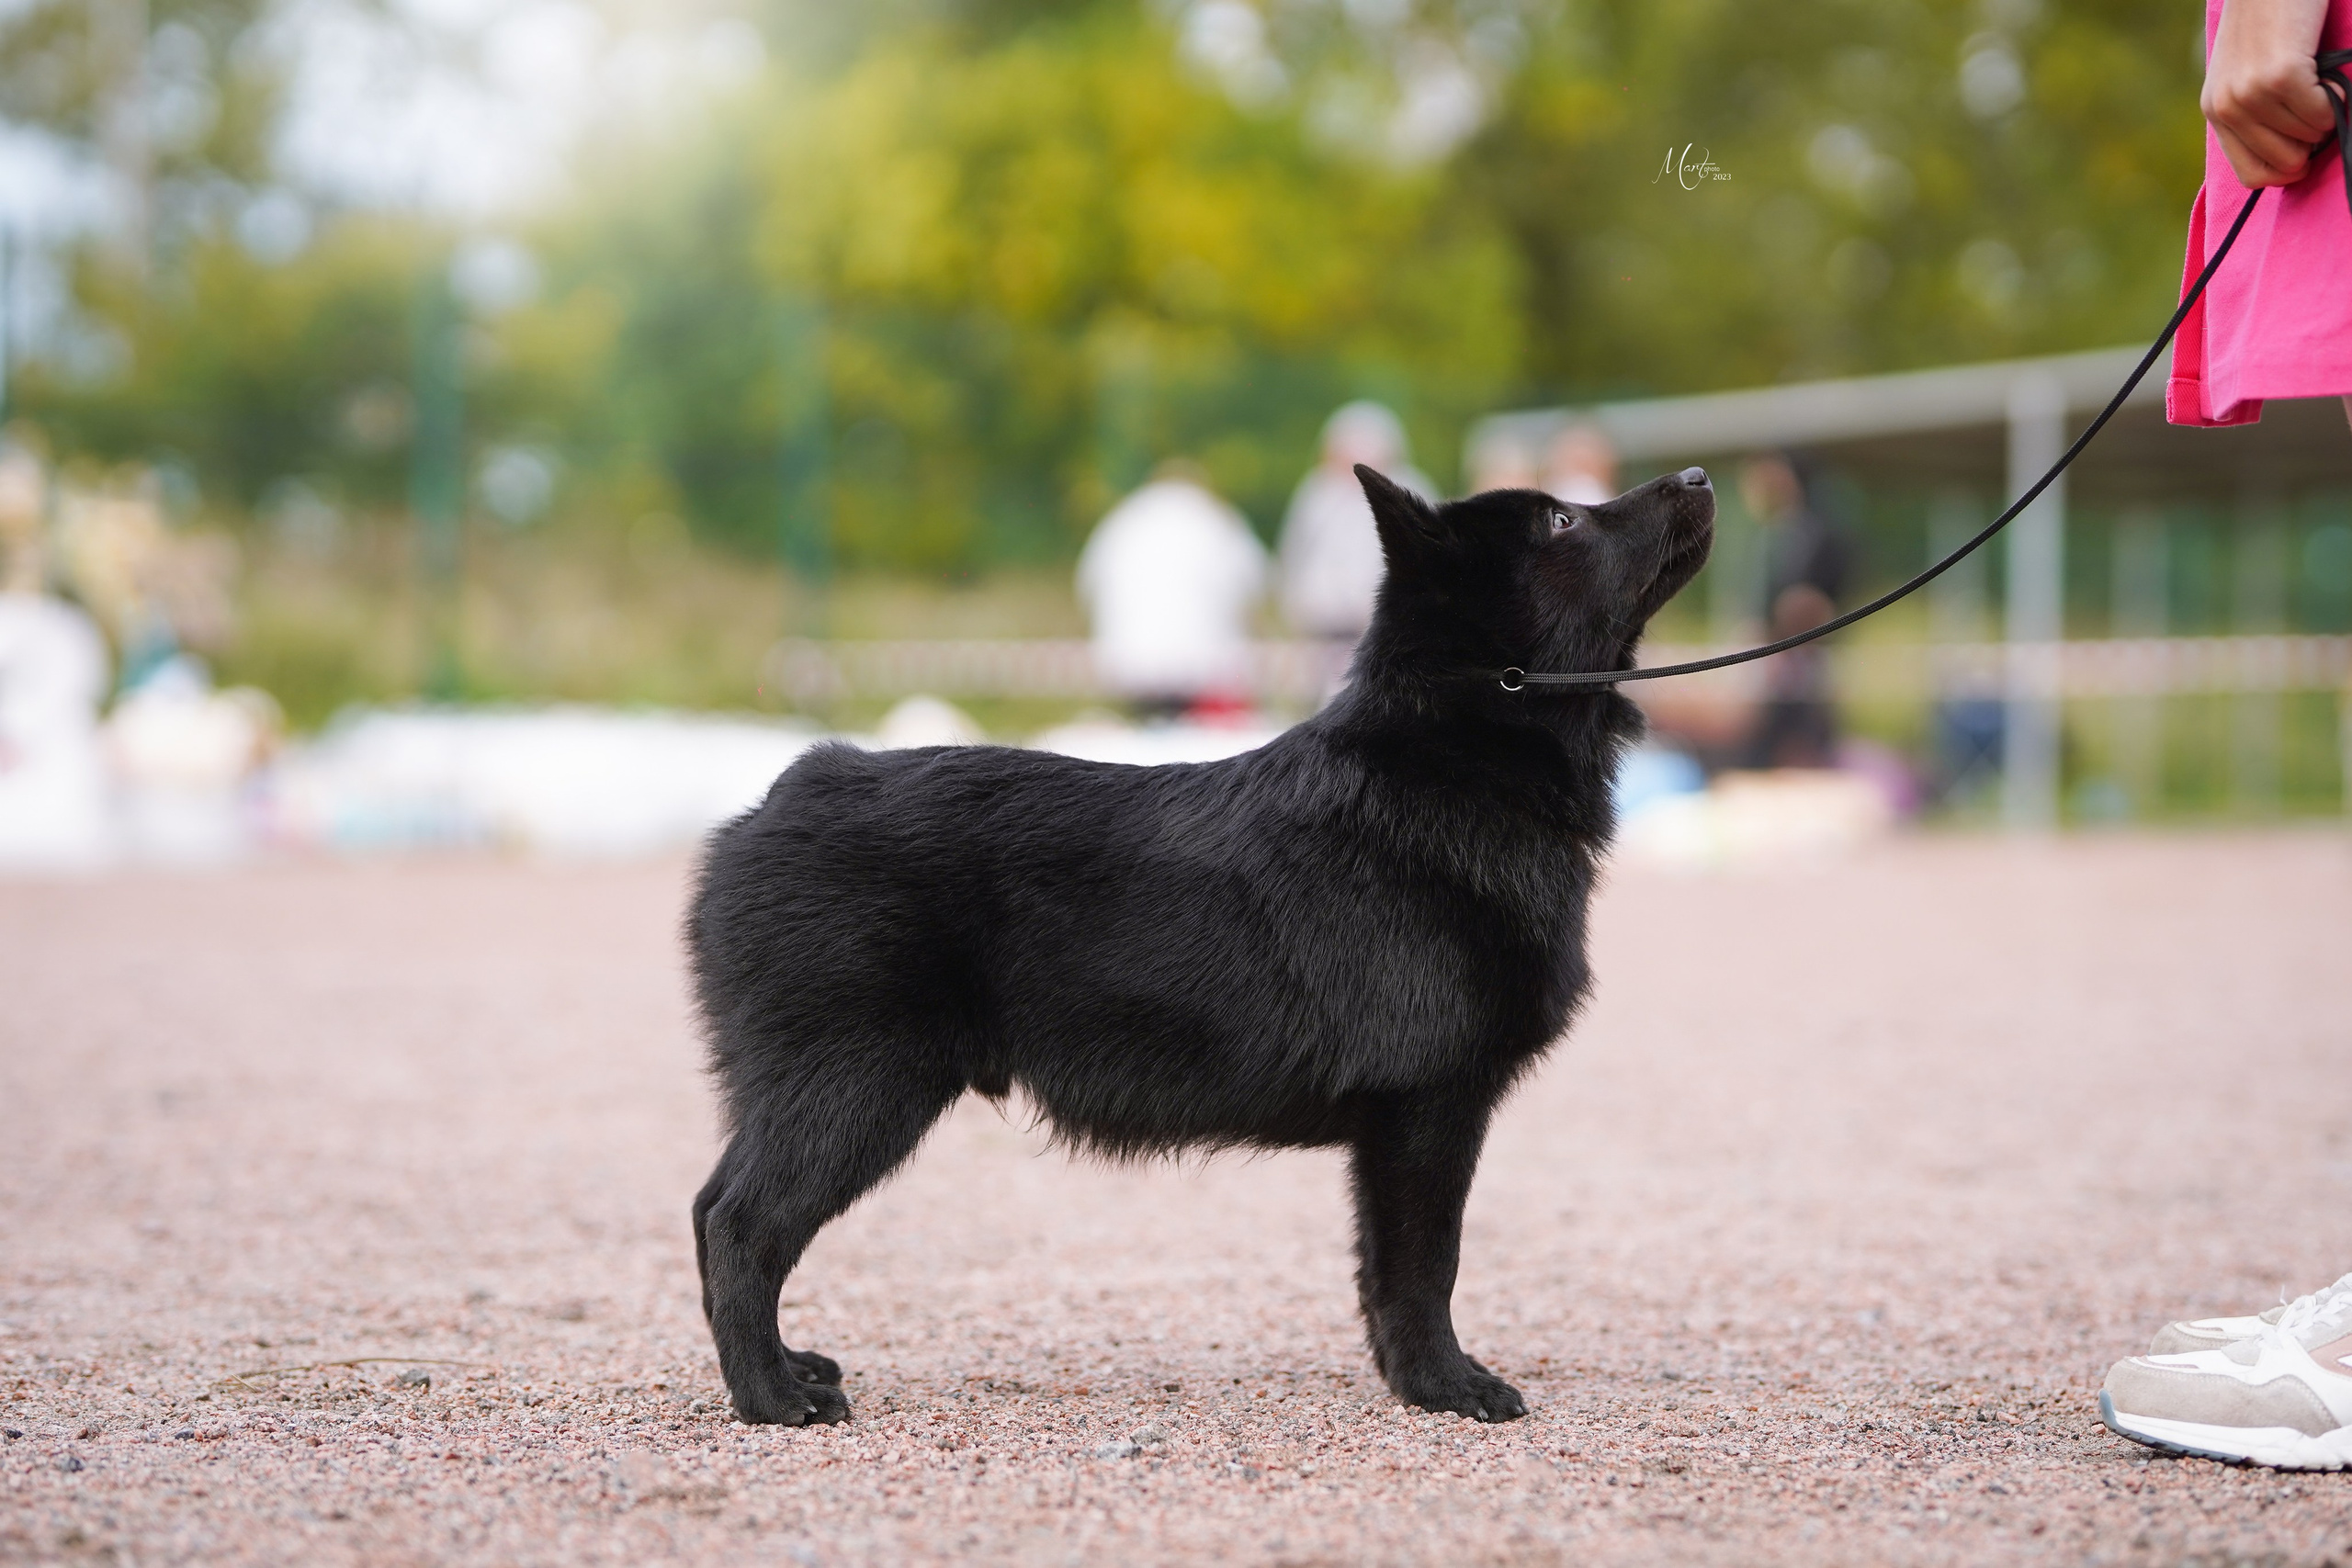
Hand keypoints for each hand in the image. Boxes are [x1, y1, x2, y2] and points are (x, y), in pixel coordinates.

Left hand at [2203, 0, 2334, 186]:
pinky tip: (2328, 77)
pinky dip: (2335, 100)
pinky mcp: (2281, 76)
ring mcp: (2252, 93)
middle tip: (2317, 110)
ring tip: (2319, 83)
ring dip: (2325, 114)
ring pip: (2307, 137)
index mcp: (2216, 111)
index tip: (2306, 156)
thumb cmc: (2268, 22)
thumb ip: (2253, 111)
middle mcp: (2228, 107)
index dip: (2286, 172)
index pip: (2252, 175)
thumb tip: (2291, 154)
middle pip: (2284, 163)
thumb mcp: (2244, 72)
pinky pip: (2322, 114)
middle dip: (2311, 143)